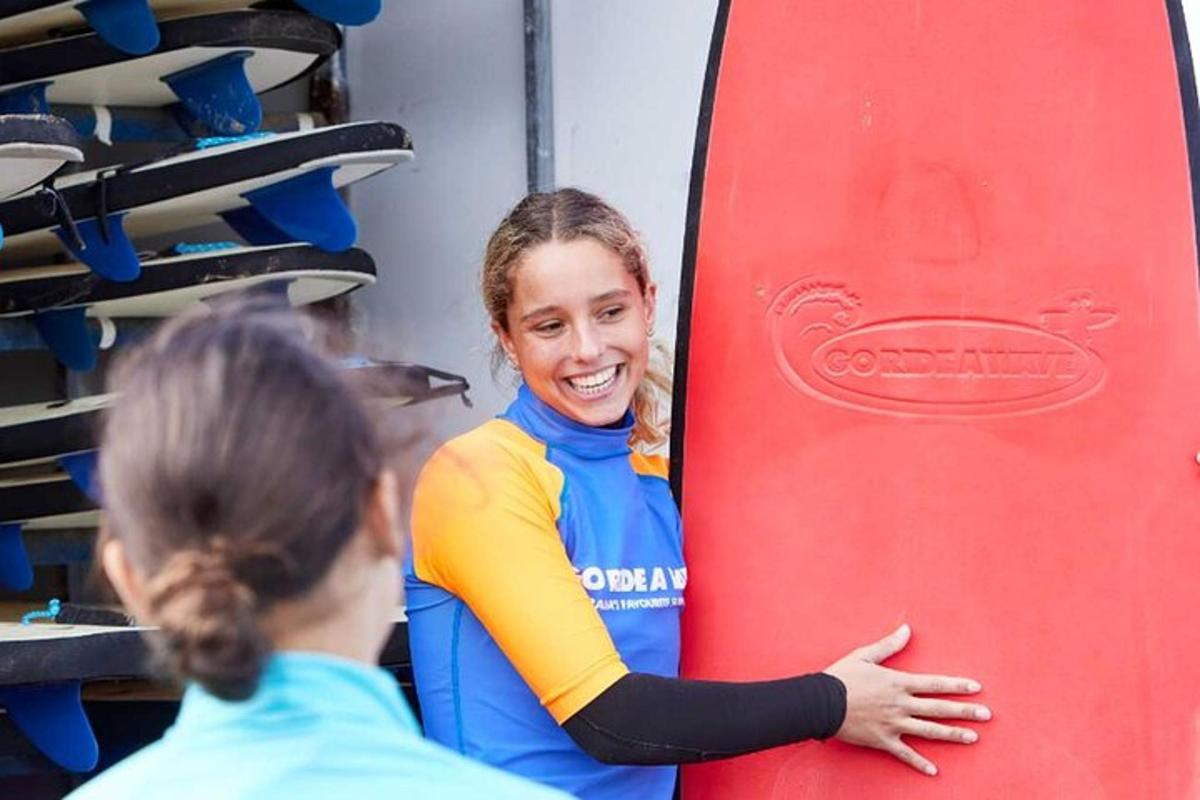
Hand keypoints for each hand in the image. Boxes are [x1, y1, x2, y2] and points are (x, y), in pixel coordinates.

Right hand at [823, 624, 990, 776]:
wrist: (820, 702)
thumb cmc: (841, 676)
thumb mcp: (864, 655)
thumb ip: (889, 644)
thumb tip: (907, 629)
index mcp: (898, 683)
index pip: (934, 684)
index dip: (956, 685)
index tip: (976, 687)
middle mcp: (900, 705)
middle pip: (939, 708)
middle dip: (965, 711)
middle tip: (987, 715)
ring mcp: (893, 725)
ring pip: (929, 731)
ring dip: (952, 734)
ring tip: (973, 737)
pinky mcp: (883, 740)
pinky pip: (905, 754)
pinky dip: (919, 763)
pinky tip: (934, 771)